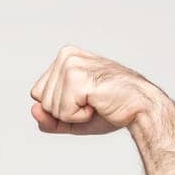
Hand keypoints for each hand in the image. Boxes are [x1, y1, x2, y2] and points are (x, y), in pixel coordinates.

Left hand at [28, 45, 163, 135]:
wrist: (140, 108)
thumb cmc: (110, 109)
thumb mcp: (72, 118)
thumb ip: (49, 118)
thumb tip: (33, 110)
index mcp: (64, 58)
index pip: (37, 94)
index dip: (58, 108)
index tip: (83, 100)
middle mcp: (66, 55)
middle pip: (41, 101)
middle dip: (64, 112)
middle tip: (92, 102)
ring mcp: (71, 64)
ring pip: (50, 107)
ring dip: (73, 114)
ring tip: (96, 102)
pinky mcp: (77, 77)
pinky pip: (62, 112)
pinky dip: (80, 117)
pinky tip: (98, 103)